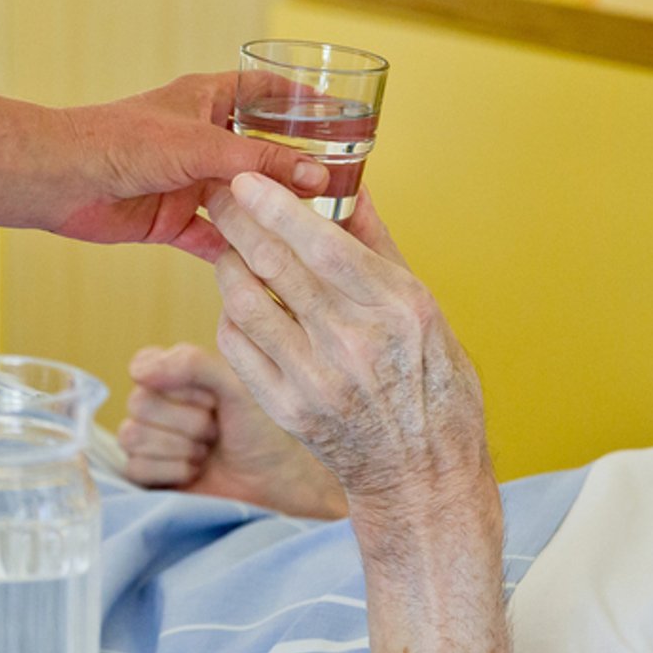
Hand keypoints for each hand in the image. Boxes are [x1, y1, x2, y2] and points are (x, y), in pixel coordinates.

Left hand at [50, 74, 329, 260]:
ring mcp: (187, 181)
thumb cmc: (121, 142)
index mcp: (207, 101)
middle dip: (296, 170)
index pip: (266, 91)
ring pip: (241, 200)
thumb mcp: (202, 146)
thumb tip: (318, 177)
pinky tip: (270, 268)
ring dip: (270, 216)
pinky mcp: (170, 219)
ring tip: (316, 233)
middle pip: (261, 153)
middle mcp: (201, 139)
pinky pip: (213, 238)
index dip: (303, 100)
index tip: (343, 114)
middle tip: (344, 187)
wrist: (60, 180)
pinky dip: (236, 252)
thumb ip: (261, 163)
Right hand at [119, 343, 347, 517]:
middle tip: (215, 430)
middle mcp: (155, 405)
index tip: (212, 398)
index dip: (178, 385)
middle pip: (138, 404)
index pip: (143, 366)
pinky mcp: (146, 475)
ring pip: (133, 436)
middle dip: (188, 422)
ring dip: (182, 448)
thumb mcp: (236, 386)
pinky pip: (135, 467)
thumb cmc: (260, 430)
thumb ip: (193, 364)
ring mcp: (148, 440)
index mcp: (172, 374)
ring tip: (207, 451)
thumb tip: (138, 372)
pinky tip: (195, 472)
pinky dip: (173, 471)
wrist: (275, 482)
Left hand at [207, 174, 492, 524]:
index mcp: (399, 309)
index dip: (277, 207)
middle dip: (237, 221)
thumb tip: (352, 185)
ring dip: (228, 265)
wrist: (422, 473)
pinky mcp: (287, 410)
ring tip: (230, 248)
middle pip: (276, 266)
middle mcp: (355, 343)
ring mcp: (317, 380)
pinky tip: (239, 301)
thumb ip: (380, 246)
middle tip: (219, 195)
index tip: (247, 178)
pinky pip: (237, 347)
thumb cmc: (433, 385)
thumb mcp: (427, 309)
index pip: (324, 245)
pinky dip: (231, 314)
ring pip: (245, 303)